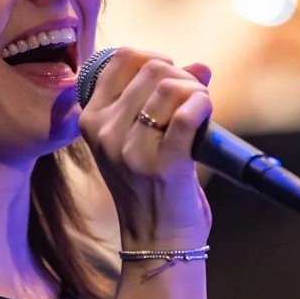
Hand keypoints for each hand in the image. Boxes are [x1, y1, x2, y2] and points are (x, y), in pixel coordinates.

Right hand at [77, 48, 212, 250]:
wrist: (157, 241)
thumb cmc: (151, 188)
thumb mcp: (138, 141)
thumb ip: (162, 99)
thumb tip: (200, 66)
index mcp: (92, 120)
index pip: (121, 58)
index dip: (154, 59)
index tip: (170, 79)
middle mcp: (105, 132)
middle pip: (152, 68)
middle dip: (182, 76)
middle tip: (193, 99)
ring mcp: (131, 150)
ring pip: (171, 87)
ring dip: (196, 91)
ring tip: (201, 110)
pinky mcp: (163, 165)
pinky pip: (187, 114)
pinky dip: (203, 106)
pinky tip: (207, 114)